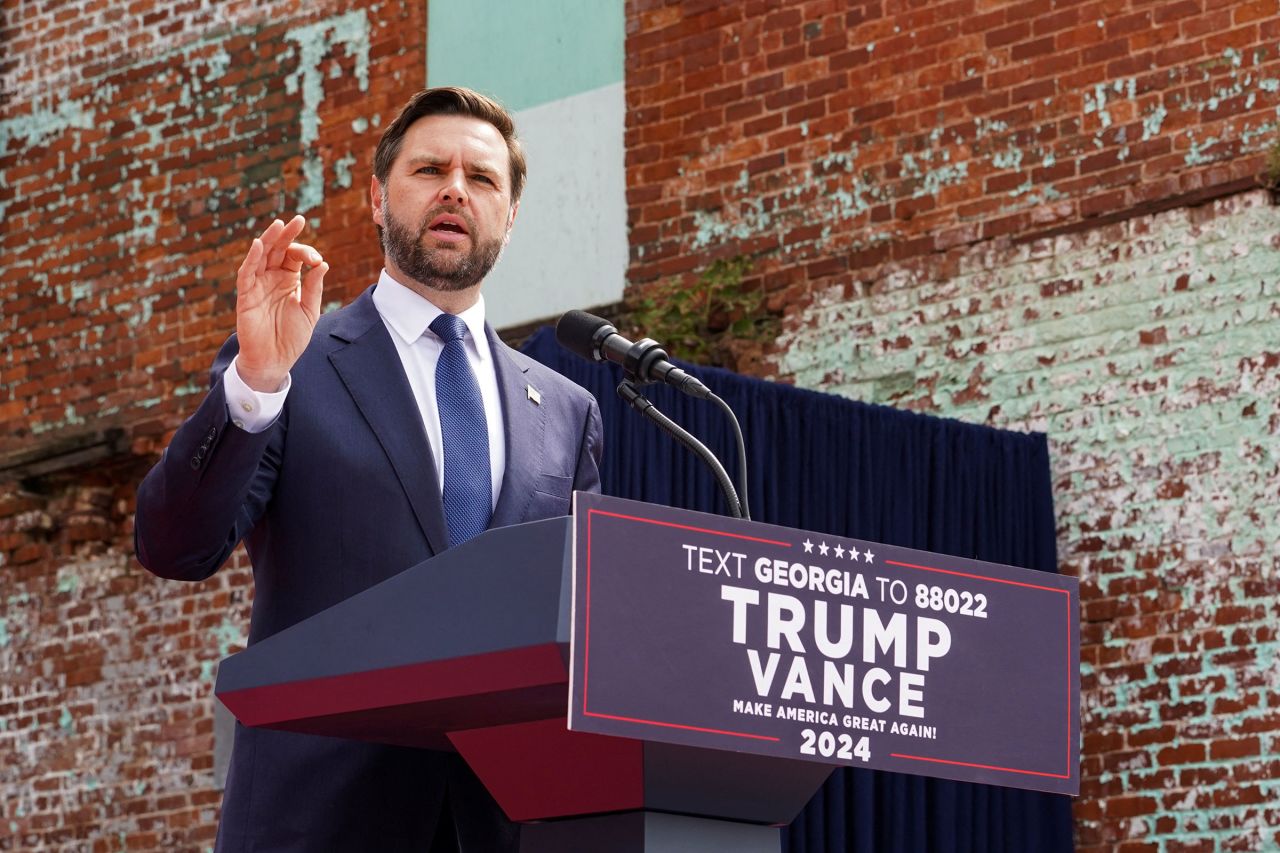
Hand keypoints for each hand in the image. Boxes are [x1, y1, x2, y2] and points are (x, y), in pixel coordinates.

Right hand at [235, 215, 327, 391]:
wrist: (275, 360)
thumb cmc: (292, 338)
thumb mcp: (310, 311)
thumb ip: (315, 288)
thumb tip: (323, 264)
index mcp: (288, 280)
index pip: (295, 256)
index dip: (306, 253)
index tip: (316, 260)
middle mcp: (272, 278)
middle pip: (278, 250)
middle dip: (287, 235)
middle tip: (299, 220)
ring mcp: (258, 285)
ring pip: (261, 256)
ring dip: (269, 240)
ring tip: (279, 224)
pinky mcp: (246, 296)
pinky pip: (247, 274)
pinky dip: (252, 259)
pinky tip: (259, 245)